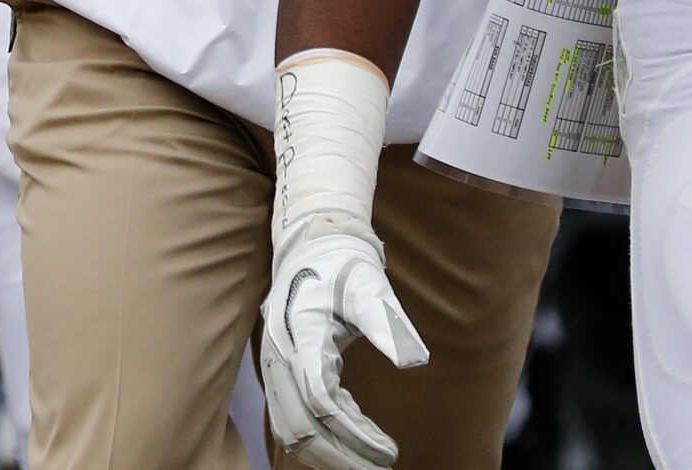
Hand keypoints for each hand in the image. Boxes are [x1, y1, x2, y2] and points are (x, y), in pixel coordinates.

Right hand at [261, 218, 429, 469]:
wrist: (313, 244)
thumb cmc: (344, 264)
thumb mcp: (370, 286)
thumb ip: (388, 323)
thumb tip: (416, 361)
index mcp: (302, 335)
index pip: (322, 401)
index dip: (355, 433)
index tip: (390, 451)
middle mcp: (280, 355)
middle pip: (300, 427)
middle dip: (341, 457)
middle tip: (382, 469)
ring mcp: (275, 365)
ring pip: (290, 430)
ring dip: (326, 455)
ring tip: (367, 465)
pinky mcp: (279, 371)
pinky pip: (289, 418)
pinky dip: (316, 440)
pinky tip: (349, 445)